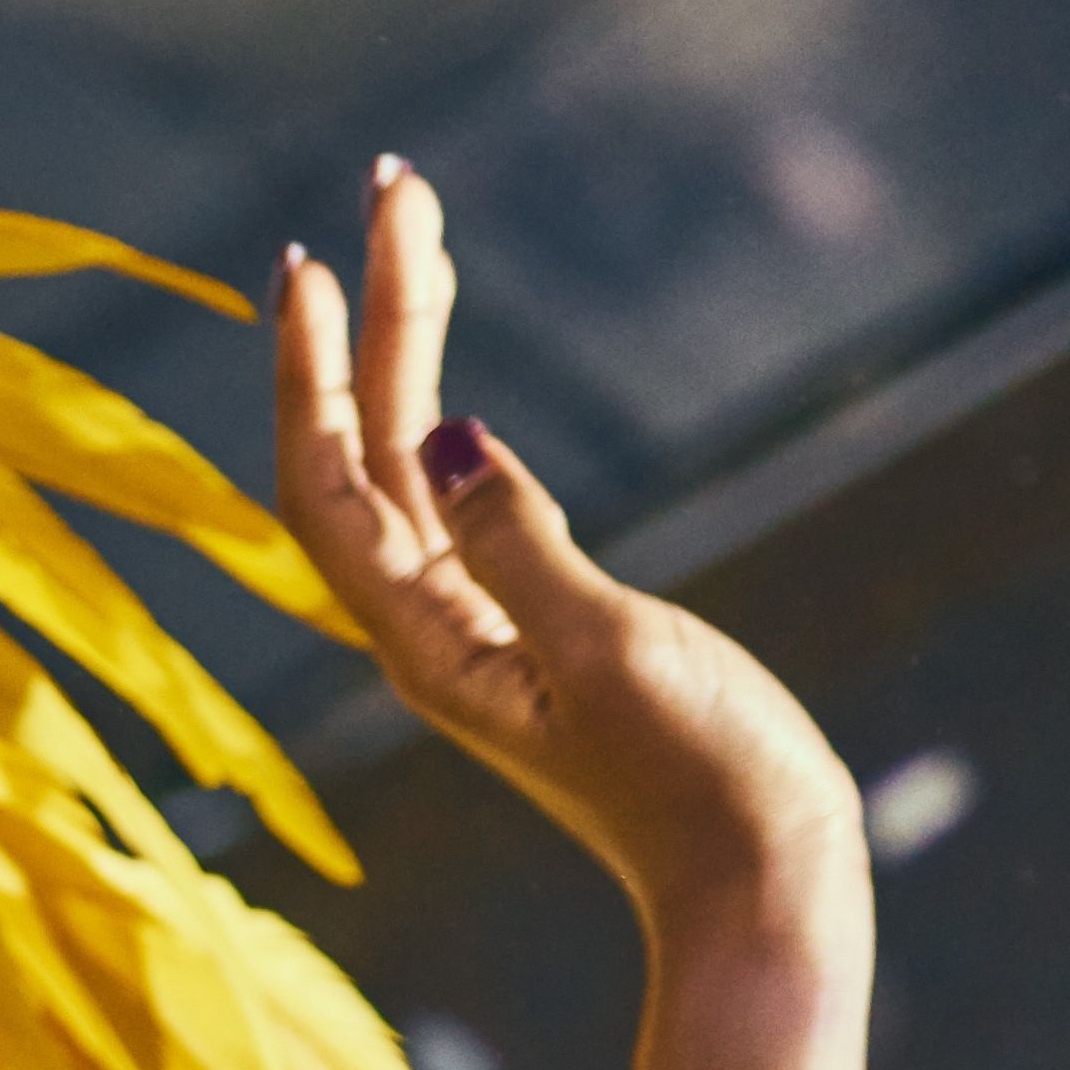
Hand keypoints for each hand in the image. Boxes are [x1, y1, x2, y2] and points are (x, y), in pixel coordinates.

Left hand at [274, 161, 861, 940]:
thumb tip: (446, 438)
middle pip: (367, 448)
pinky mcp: (537, 636)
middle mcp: (431, 634)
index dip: (313, 369)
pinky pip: (458, 509)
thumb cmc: (702, 783)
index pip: (329, 482)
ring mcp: (480, 633)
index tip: (309, 259)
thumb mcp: (614, 651)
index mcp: (429, 643)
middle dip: (376, 314)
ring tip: (421, 231)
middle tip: (391, 184)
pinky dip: (446, 427)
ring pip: (412, 469)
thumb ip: (522, 546)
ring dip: (410, 351)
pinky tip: (442, 384)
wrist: (759, 886)